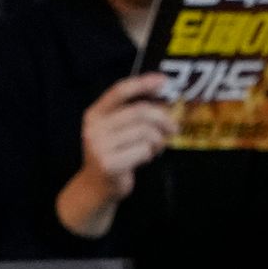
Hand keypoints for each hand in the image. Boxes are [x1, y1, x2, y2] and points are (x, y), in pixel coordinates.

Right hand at [72, 70, 178, 209]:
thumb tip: (163, 100)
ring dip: (157, 140)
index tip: (163, 81)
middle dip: (162, 119)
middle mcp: (94, 128)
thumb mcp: (116, 129)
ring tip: (155, 147)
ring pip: (145, 133)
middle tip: (173, 128)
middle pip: (139, 112)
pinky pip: (143, 151)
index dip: (143, 83)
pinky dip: (150, 154)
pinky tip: (146, 158)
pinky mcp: (109, 164)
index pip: (120, 91)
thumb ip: (132, 113)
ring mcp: (99, 147)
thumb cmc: (114, 154)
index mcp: (95, 114)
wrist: (97, 187)